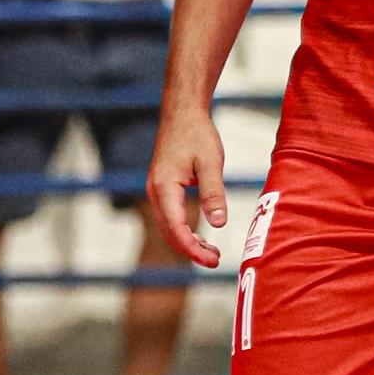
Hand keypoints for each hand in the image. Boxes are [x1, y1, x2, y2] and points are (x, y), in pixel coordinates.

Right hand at [144, 102, 230, 269]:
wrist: (182, 113)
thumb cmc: (197, 134)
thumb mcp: (210, 163)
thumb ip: (213, 193)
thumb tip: (218, 224)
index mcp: (164, 188)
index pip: (176, 228)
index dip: (193, 249)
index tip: (212, 261)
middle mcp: (155, 192)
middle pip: (169, 233)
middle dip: (191, 251)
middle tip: (215, 261)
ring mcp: (156, 191)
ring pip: (168, 227)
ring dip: (187, 242)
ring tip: (211, 253)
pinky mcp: (162, 188)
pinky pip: (170, 217)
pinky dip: (184, 230)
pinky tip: (201, 236)